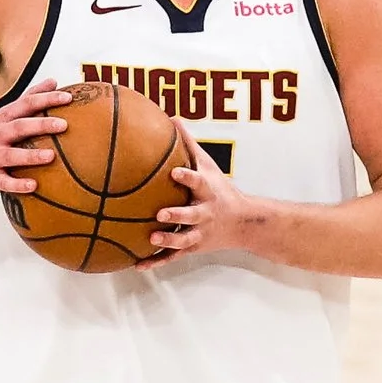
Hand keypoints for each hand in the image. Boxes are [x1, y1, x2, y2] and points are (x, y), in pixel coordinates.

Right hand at [0, 81, 70, 203]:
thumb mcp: (6, 117)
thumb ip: (28, 99)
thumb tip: (53, 82)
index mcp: (3, 118)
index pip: (26, 104)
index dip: (46, 99)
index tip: (68, 98)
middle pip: (19, 126)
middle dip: (41, 124)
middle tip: (63, 124)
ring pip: (11, 155)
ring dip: (31, 155)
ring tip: (51, 156)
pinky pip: (5, 182)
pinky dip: (18, 184)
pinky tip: (34, 185)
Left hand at [152, 123, 271, 257]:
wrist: (244, 223)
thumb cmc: (220, 189)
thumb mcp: (208, 165)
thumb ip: (189, 144)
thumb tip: (171, 117)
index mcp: (207, 191)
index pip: (198, 181)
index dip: (188, 177)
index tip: (175, 172)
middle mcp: (204, 213)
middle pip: (191, 214)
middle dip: (177, 214)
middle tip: (161, 213)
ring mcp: (199, 232)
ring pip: (183, 239)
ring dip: (168, 240)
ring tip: (151, 238)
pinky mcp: (192, 248)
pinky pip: (173, 256)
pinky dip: (156, 261)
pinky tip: (138, 265)